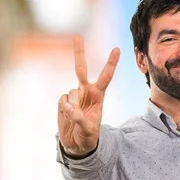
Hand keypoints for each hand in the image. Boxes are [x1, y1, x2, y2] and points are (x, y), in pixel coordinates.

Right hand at [58, 36, 119, 155]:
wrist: (77, 143)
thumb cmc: (88, 135)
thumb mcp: (88, 129)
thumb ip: (79, 117)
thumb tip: (68, 106)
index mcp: (98, 95)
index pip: (106, 76)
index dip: (111, 63)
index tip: (117, 48)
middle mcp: (86, 91)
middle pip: (81, 68)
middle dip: (79, 52)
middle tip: (77, 36)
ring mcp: (74, 95)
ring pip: (71, 92)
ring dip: (72, 105)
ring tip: (76, 117)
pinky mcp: (63, 100)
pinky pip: (62, 100)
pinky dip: (64, 108)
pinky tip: (67, 115)